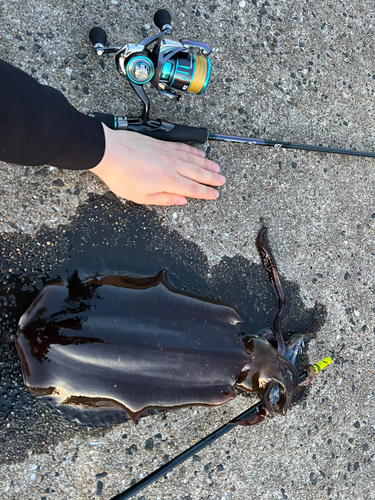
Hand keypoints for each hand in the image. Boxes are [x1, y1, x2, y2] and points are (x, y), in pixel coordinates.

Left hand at [89, 124, 225, 205]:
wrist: (109, 151)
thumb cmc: (121, 175)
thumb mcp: (140, 197)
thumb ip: (163, 199)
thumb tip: (180, 201)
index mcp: (168, 181)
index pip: (192, 189)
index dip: (206, 193)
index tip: (215, 194)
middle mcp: (172, 166)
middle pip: (197, 173)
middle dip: (211, 178)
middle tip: (222, 181)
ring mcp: (167, 152)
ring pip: (193, 159)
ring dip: (207, 164)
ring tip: (217, 168)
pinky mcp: (161, 144)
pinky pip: (183, 147)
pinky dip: (194, 151)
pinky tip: (200, 153)